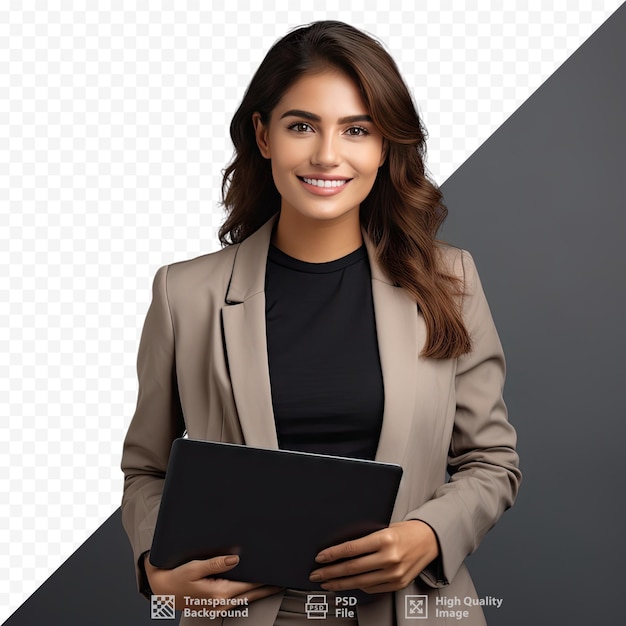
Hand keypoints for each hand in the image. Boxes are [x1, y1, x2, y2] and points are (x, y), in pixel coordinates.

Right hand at [144, 552, 282, 607]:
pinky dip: (247, 595)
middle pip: (251, 595)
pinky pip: (236, 601)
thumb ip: (216, 563)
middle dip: (267, 588)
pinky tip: (252, 590)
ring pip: (245, 600)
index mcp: (219, 593)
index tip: (278, 575)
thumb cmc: (176, 577)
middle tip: (282, 581)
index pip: (249, 586)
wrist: (161, 589)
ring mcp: (217, 607)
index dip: (265, 580)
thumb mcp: (195, 567)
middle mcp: (220, 603)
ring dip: (258, 592)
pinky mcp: (214, 607)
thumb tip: (236, 558)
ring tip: (271, 584)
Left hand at [308, 521, 438, 593]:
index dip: (332, 555)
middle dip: (330, 572)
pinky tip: (349, 584)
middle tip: (316, 574)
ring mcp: (394, 573)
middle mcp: (390, 557)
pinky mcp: (397, 584)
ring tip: (328, 583)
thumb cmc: (405, 531)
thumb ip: (366, 540)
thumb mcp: (384, 528)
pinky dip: (358, 586)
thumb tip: (342, 549)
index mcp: (385, 539)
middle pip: (352, 568)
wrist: (429, 540)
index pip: (351, 549)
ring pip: (360, 582)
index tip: (320, 558)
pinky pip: (372, 588)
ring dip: (340, 584)